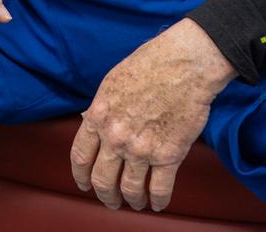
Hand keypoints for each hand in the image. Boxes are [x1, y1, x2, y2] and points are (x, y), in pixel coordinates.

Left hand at [70, 18, 235, 212]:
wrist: (185, 63)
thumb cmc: (151, 63)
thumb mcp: (113, 81)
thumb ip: (102, 108)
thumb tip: (94, 124)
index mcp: (100, 115)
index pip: (80, 156)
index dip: (81, 175)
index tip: (85, 183)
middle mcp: (116, 137)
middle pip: (102, 180)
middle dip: (106, 195)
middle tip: (111, 200)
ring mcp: (141, 149)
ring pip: (130, 189)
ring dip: (132, 200)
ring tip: (136, 202)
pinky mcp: (169, 156)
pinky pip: (159, 190)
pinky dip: (158, 202)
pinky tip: (158, 203)